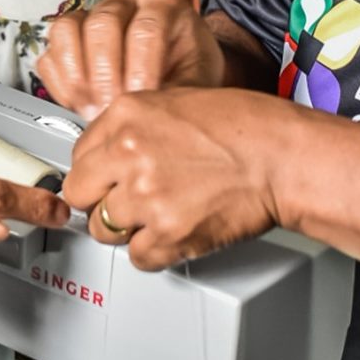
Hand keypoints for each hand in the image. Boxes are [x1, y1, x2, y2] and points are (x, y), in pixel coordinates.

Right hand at [37, 0, 225, 118]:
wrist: (180, 70)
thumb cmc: (190, 70)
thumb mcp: (198, 80)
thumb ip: (177, 94)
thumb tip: (152, 118)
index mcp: (161, 1)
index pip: (145, 30)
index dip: (141, 70)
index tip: (142, 101)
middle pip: (102, 25)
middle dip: (105, 75)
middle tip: (113, 110)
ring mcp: (91, 13)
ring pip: (67, 30)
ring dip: (77, 77)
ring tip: (93, 109)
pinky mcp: (68, 36)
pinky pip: (50, 55)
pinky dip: (60, 85)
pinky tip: (80, 105)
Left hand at [61, 90, 285, 268]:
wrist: (281, 157)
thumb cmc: (244, 127)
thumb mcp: (175, 102)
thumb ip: (133, 127)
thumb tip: (108, 152)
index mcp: (126, 115)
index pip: (78, 155)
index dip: (95, 172)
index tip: (105, 180)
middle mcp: (128, 153)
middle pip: (80, 195)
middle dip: (100, 201)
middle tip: (125, 201)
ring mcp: (146, 196)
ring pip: (103, 230)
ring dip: (126, 229)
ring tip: (155, 216)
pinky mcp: (168, 234)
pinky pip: (138, 257)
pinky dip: (154, 252)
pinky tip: (172, 233)